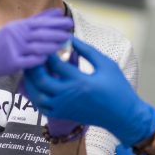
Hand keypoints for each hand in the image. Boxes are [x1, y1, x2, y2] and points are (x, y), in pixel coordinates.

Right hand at [0, 8, 72, 85]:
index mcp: (17, 26)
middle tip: (69, 33)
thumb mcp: (15, 29)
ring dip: (51, 46)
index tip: (68, 22)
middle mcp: (16, 35)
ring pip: (37, 47)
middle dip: (57, 33)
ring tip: (63, 45)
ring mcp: (14, 48)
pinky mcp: (12, 62)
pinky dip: (39, 59)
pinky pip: (29, 61)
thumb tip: (56, 13)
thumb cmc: (1, 44)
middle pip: (40, 34)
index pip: (39, 22)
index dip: (55, 22)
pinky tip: (48, 58)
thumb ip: (35, 21)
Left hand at [23, 36, 154, 146]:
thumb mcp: (106, 65)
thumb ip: (87, 50)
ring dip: (31, 81)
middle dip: (34, 66)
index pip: (56, 63)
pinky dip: (35, 95)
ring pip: (37, 95)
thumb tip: (69, 38)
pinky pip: (41, 106)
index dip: (48, 50)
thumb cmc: (118, 88)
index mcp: (80, 82)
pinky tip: (36, 84)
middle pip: (41, 80)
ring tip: (32, 68)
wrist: (124, 117)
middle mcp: (68, 96)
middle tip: (34, 54)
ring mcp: (64, 107)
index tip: (47, 41)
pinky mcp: (63, 115)